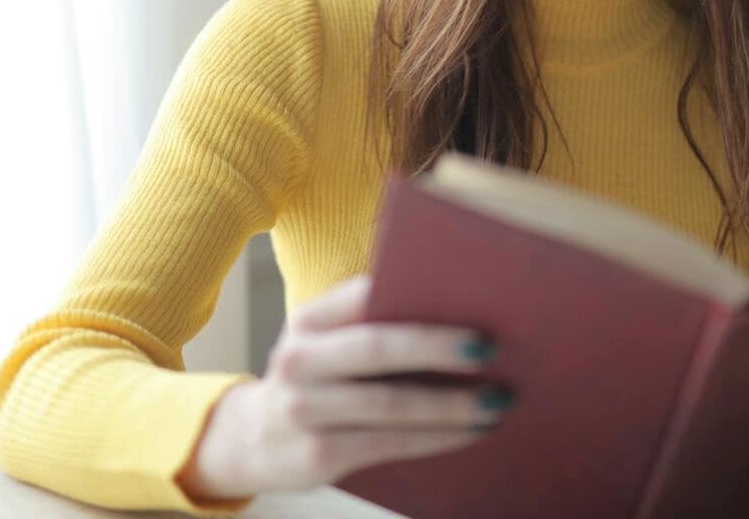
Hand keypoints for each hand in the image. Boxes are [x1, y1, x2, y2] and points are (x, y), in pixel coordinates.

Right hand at [177, 274, 505, 500]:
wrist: (251, 440)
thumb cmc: (316, 379)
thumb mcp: (326, 341)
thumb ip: (371, 323)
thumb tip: (462, 310)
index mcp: (308, 318)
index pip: (364, 294)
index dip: (415, 293)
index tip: (470, 294)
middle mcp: (298, 359)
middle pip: (377, 347)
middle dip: (438, 347)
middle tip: (490, 348)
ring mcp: (303, 410)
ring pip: (390, 404)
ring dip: (451, 404)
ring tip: (497, 400)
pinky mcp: (317, 455)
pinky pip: (389, 443)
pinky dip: (437, 437)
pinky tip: (472, 431)